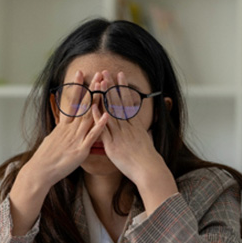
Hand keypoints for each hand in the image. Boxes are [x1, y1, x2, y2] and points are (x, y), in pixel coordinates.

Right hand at [25, 70, 108, 187]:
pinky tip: (106, 115)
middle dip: (91, 89)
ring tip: (104, 87)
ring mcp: (76, 138)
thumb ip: (60, 131)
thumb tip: (62, 125)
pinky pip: (92, 136)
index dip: (76, 87)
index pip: (71, 102)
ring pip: (88, 116)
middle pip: (82, 105)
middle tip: (98, 74)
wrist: (40, 171)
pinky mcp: (80, 150)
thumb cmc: (46, 158)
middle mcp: (70, 129)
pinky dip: (99, 125)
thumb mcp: (52, 139)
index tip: (80, 73)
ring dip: (97, 101)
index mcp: (63, 126)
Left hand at [93, 70, 177, 214]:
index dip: (123, 88)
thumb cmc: (147, 159)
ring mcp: (119, 135)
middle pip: (118, 103)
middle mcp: (127, 127)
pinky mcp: (112, 145)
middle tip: (106, 72)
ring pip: (110, 112)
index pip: (128, 102)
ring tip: (99, 82)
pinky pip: (103, 129)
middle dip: (112, 86)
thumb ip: (140, 131)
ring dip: (104, 96)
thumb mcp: (146, 140)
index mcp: (135, 125)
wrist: (148, 170)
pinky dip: (98, 117)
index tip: (119, 75)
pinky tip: (92, 106)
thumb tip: (140, 126)